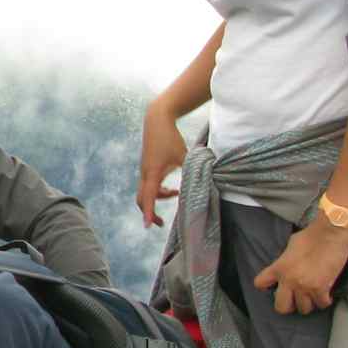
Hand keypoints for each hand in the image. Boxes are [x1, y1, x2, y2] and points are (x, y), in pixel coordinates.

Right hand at [137, 105, 187, 227]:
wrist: (156, 121)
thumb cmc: (170, 137)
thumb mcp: (184, 155)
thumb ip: (192, 170)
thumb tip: (206, 183)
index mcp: (152, 173)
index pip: (148, 197)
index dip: (149, 213)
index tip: (149, 226)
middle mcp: (145, 174)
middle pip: (141, 199)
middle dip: (149, 212)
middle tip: (161, 223)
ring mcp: (145, 171)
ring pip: (145, 192)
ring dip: (157, 199)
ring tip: (176, 194)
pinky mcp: (147, 167)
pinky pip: (149, 185)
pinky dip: (158, 191)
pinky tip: (172, 188)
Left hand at [254, 221, 347, 314]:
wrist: (330, 233)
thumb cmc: (311, 235)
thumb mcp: (290, 247)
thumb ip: (285, 260)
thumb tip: (287, 266)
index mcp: (278, 268)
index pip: (260, 284)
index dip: (267, 287)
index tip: (274, 286)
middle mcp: (289, 280)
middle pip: (282, 307)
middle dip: (288, 305)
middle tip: (295, 300)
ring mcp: (305, 286)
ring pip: (304, 309)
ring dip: (308, 303)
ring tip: (312, 297)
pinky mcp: (322, 288)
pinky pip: (321, 304)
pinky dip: (324, 301)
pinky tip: (325, 295)